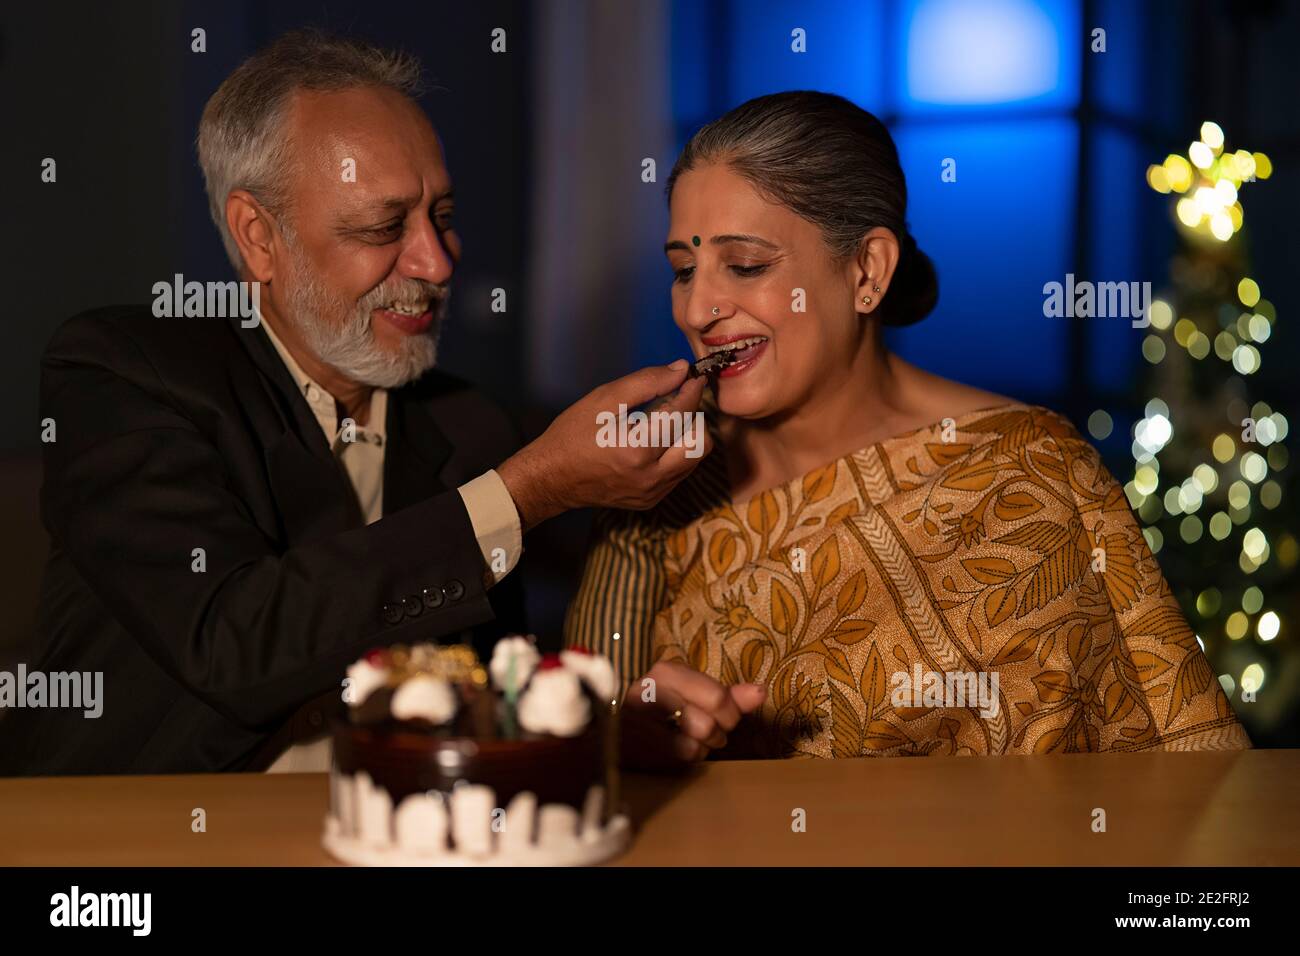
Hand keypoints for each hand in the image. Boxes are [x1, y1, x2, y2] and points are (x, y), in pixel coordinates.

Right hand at [497, 360, 711, 528]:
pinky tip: (652, 442)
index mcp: (638, 450)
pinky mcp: (650, 500)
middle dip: (694, 417)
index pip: (682, 415)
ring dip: (686, 435)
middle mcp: (651, 477)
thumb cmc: (572, 435)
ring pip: (693, 459)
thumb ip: (646, 382)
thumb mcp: (603, 399)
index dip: (692, 391)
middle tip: (675, 402)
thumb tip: (680, 369)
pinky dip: (674, 453)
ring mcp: (653, 493)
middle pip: (700, 442)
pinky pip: (678, 473)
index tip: (694, 375)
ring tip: (661, 421)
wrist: (550, 478)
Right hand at [618, 660, 766, 770]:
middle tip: (702, 732)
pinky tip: (671, 751)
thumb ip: (730, 697)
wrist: (620, 732)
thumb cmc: (667, 712)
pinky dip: (682, 760)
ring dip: (698, 748)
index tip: (720, 717)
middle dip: (713, 734)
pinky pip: (674, 760)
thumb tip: (760, 691)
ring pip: (692, 744)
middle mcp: (648, 690)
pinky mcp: (629, 745)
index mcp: (667, 671)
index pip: (717, 698)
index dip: (728, 715)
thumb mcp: (699, 697)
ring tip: (686, 740)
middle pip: (706, 724)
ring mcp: (635, 719)